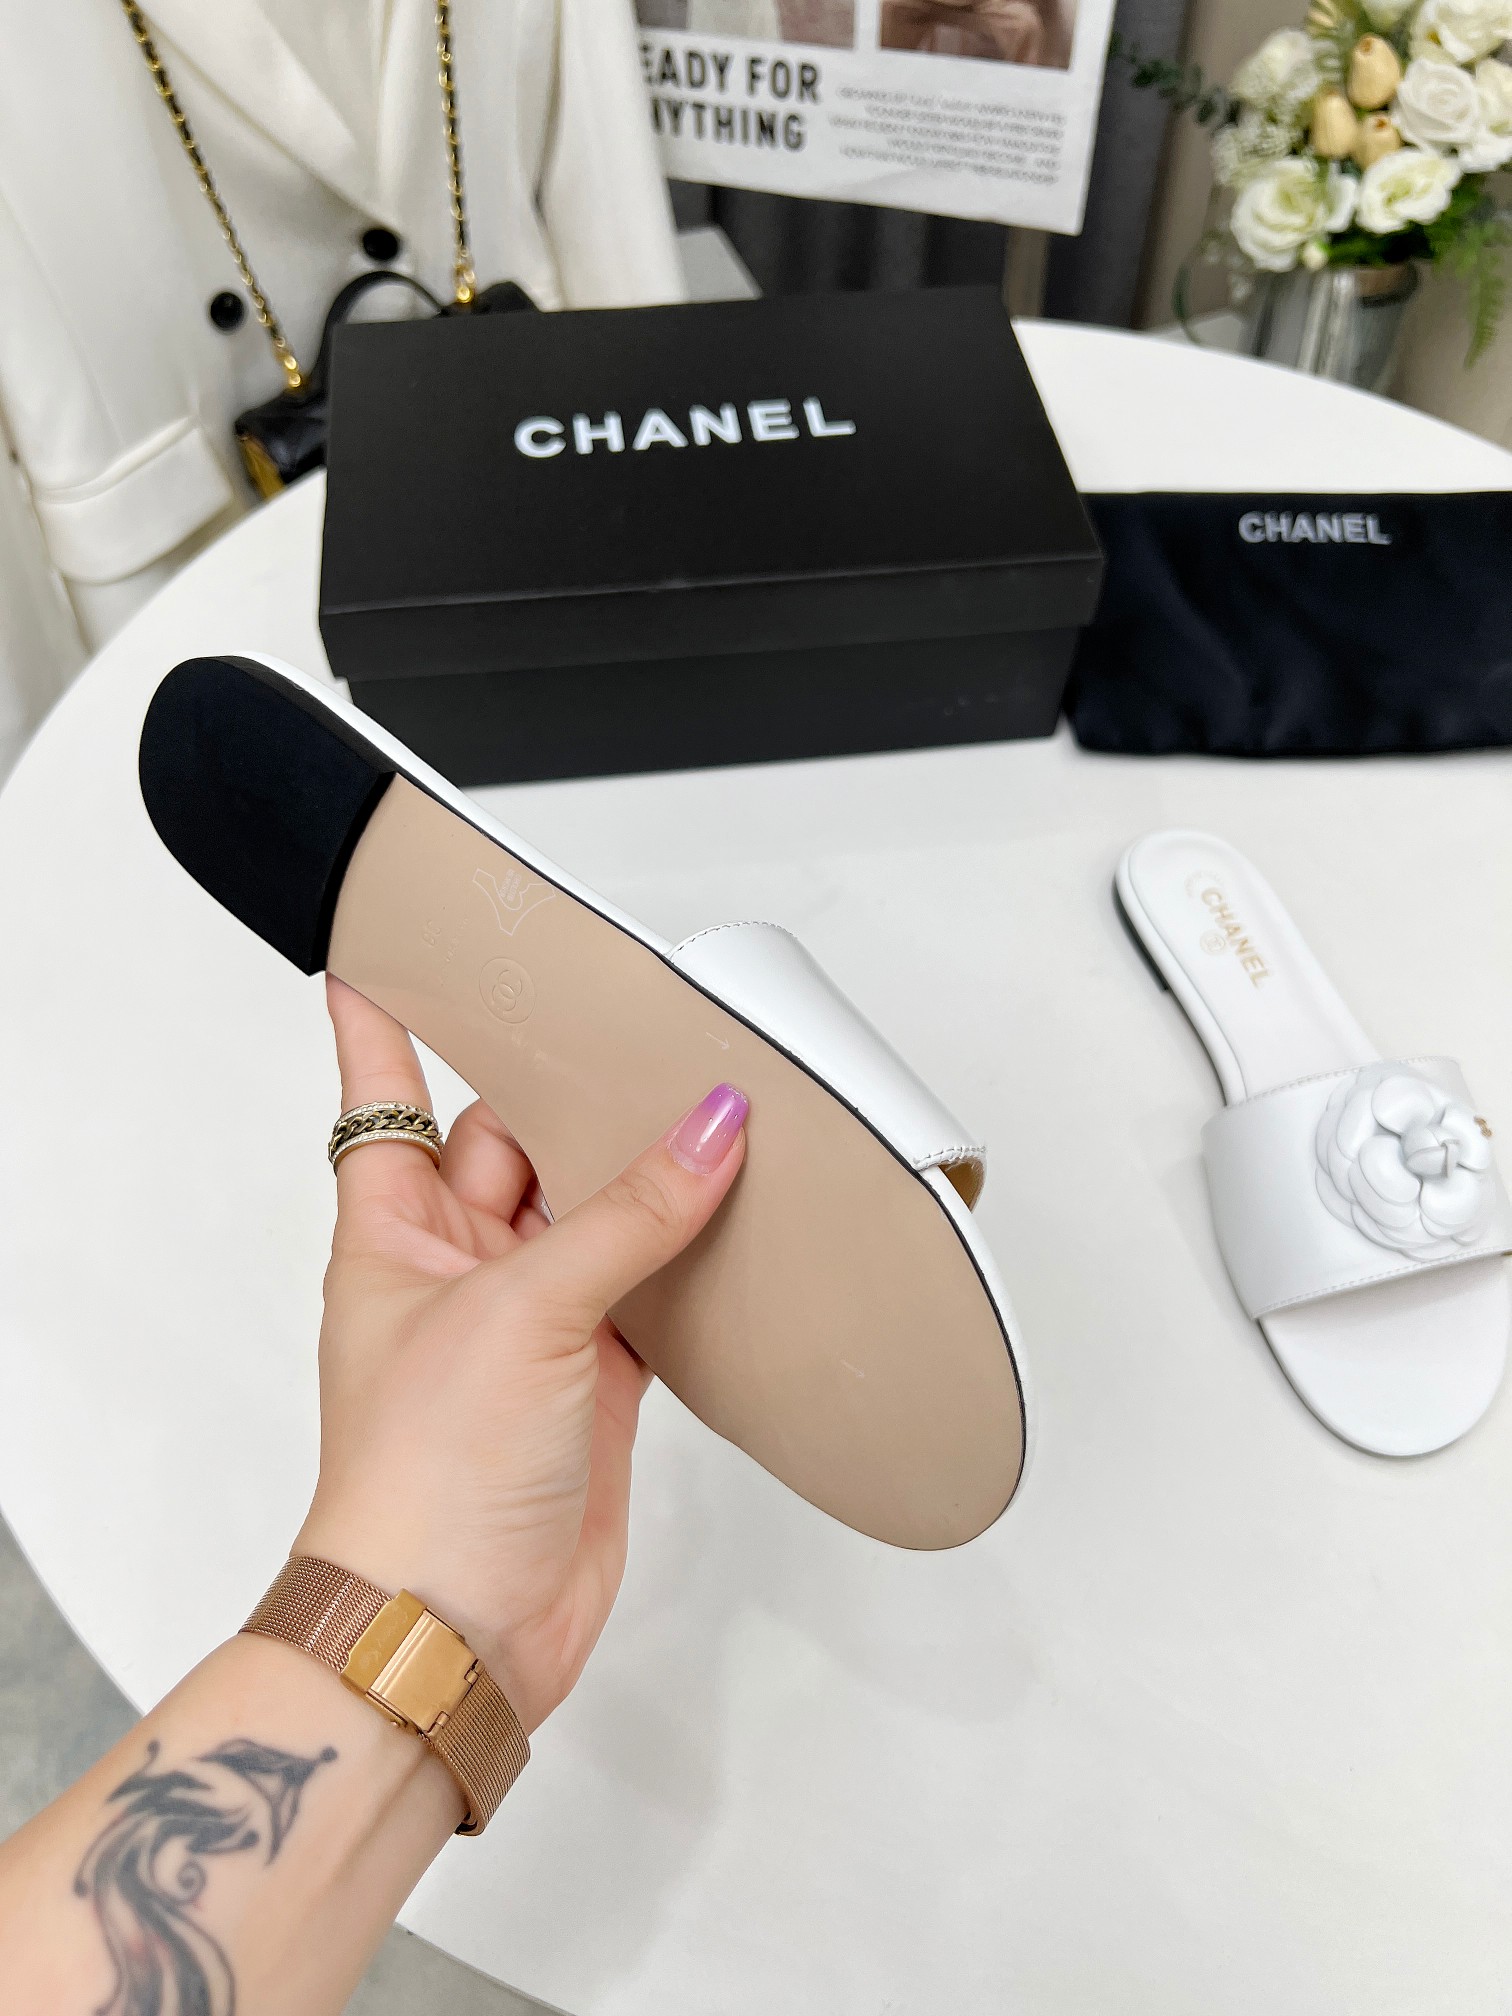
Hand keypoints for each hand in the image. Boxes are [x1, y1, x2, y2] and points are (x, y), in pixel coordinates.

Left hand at [294, 978, 747, 1733]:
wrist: (455, 1630)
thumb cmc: (424, 1475)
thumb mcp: (524, 1311)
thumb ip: (628, 1213)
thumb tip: (711, 1125)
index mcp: (394, 1231)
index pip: (381, 1094)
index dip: (383, 1022)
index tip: (384, 951)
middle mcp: (458, 1267)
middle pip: (516, 1142)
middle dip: (568, 1090)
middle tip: (636, 1019)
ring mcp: (530, 1324)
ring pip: (593, 1213)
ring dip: (644, 1172)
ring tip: (708, 1098)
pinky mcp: (594, 1380)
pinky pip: (646, 1287)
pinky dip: (687, 1254)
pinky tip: (733, 1212)